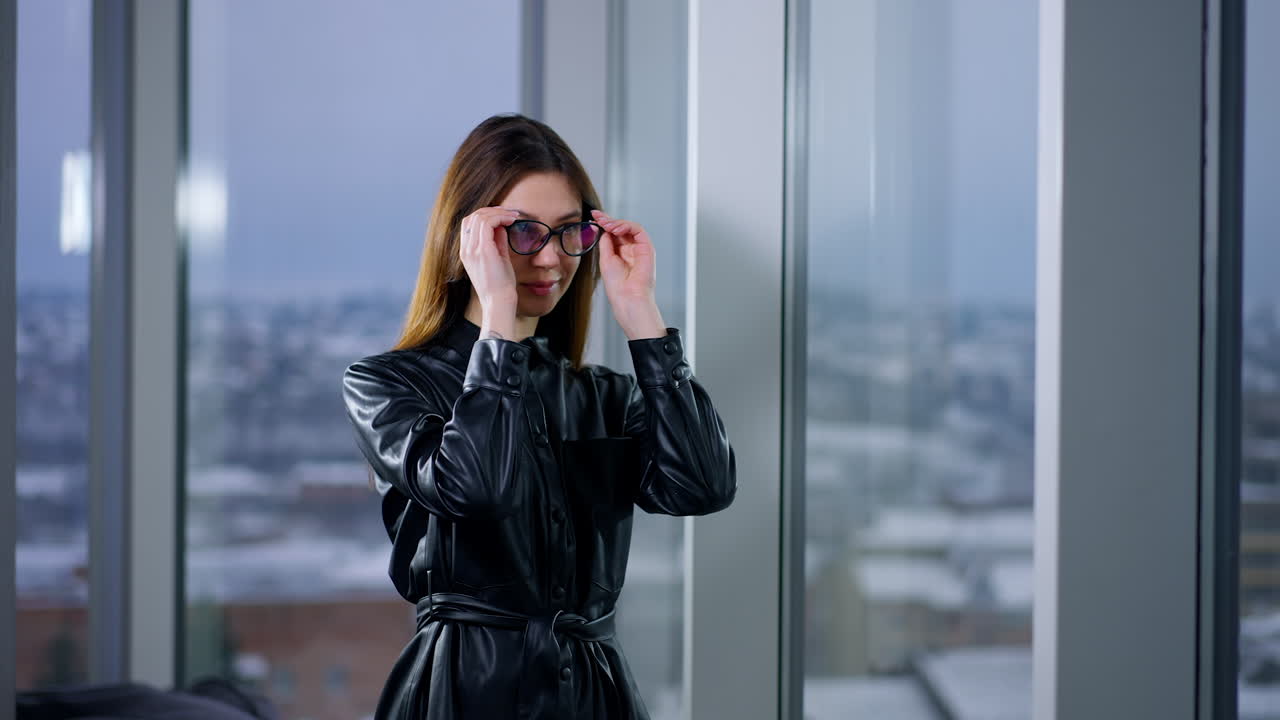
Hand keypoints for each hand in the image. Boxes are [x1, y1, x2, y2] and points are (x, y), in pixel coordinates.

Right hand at [460, 207, 519, 313]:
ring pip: (479, 217)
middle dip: (492, 210)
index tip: (503, 216)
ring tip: (514, 215)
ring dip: (498, 212)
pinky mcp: (482, 250)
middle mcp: (466, 249)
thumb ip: (498, 241)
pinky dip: (500, 217)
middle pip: (472, 217)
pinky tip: (512, 220)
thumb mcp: (499, 258)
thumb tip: (502, 225)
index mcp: (467, 252)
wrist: (499, 301)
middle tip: (510, 213)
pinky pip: (487, 223)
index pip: (469, 224)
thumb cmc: (501, 284)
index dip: (485, 215)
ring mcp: (472, 249)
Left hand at [592, 210, 664, 338]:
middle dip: (608, 220)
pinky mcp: (647, 248)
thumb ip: (606, 243)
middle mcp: (631, 249)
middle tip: (596, 216)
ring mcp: (639, 248)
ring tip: (605, 224)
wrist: (628, 298)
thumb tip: (603, 228)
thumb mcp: (606, 259)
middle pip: (620, 228)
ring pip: (629, 227)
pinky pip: (638, 230)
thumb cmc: (617, 285)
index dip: (604, 224)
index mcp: (620, 254)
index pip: (613, 234)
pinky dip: (626, 226)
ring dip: (615, 222)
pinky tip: (615, 228)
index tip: (593, 217)